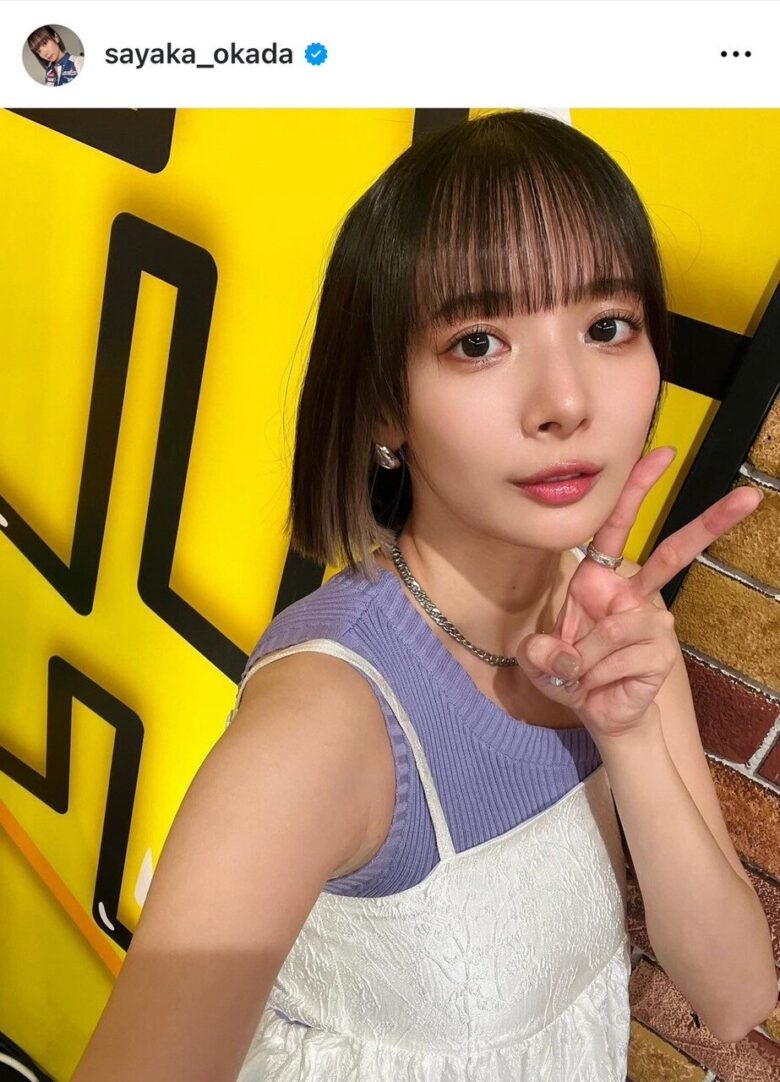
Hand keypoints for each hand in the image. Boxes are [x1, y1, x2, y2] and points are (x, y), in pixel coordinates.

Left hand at [515, 446, 763, 740]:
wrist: (595, 711)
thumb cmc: (569, 673)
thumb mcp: (540, 660)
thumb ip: (540, 652)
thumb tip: (565, 653)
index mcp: (600, 580)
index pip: (617, 526)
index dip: (637, 490)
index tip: (663, 454)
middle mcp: (632, 595)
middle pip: (672, 554)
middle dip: (711, 524)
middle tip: (750, 496)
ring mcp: (653, 622)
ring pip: (615, 627)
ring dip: (586, 658)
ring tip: (580, 673)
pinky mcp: (663, 651)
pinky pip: (625, 656)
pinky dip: (599, 674)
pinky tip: (599, 683)